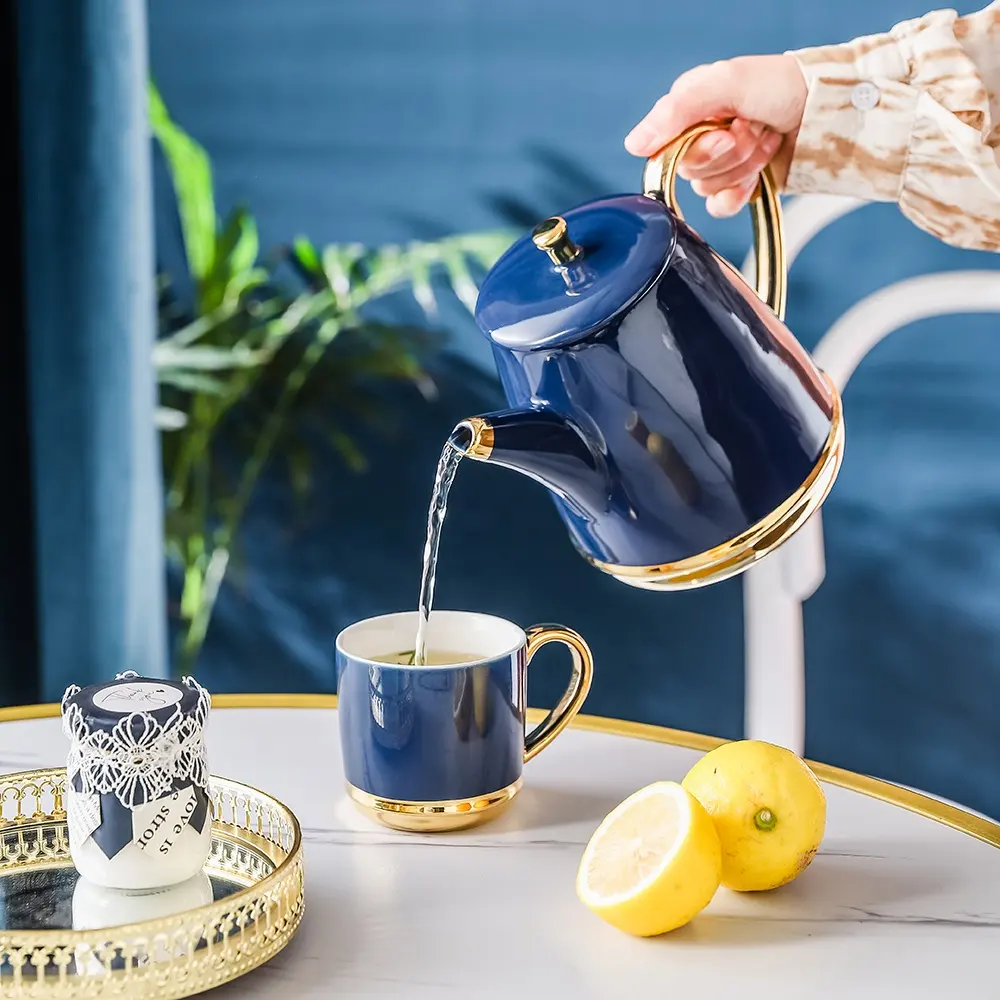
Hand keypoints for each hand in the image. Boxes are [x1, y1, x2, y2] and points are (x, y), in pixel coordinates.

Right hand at [624, 55, 807, 216]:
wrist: (829, 112)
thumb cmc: (782, 85)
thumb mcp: (726, 83)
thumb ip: (676, 111)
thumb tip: (635, 146)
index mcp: (690, 109)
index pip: (665, 146)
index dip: (696, 146)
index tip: (725, 129)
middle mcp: (701, 136)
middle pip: (688, 170)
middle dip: (727, 153)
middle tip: (752, 129)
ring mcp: (721, 164)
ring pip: (706, 188)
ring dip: (742, 167)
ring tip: (765, 141)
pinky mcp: (739, 186)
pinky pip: (719, 208)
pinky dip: (738, 196)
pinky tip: (756, 178)